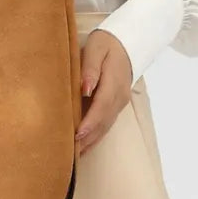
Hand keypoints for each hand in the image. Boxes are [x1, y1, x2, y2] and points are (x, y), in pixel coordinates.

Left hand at [75, 29, 133, 155]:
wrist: (127, 43)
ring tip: (74, 155)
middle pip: (103, 122)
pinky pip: (106, 124)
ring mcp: (120, 103)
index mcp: (114, 83)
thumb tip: (85, 89)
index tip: (76, 135)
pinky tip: (84, 146)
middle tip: (69, 152)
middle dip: (87, 138)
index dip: (89, 123)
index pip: (101, 107)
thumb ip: (90, 68)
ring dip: (91, 141)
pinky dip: (96, 137)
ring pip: (105, 126)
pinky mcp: (117, 105)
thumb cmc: (107, 44)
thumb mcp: (96, 48)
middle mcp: (119, 97)